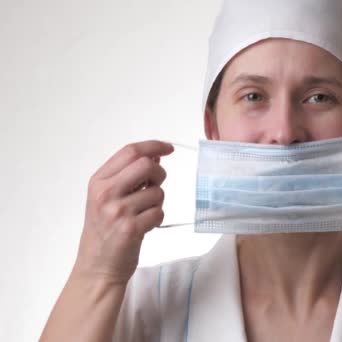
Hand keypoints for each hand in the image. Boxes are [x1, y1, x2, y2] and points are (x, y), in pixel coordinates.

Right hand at [72, 141, 173, 285]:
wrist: (96, 267)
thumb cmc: (105, 231)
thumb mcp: (106, 198)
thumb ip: (127, 176)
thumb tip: (154, 155)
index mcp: (98, 181)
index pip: (130, 151)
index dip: (153, 146)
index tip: (168, 148)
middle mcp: (106, 193)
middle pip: (146, 165)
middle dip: (159, 173)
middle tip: (155, 185)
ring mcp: (117, 211)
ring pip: (157, 192)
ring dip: (157, 202)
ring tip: (143, 214)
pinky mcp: (131, 229)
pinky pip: (159, 212)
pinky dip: (157, 218)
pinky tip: (145, 226)